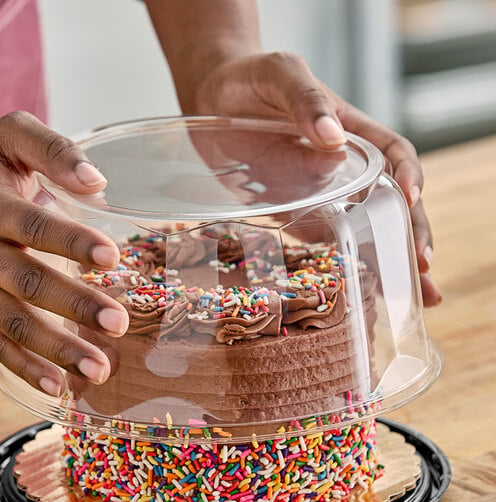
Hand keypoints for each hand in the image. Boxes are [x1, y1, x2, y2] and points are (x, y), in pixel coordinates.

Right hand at [0, 111, 128, 394]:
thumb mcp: (10, 135)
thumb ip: (54, 150)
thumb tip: (99, 182)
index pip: (36, 227)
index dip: (73, 242)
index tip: (113, 257)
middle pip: (28, 284)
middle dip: (75, 306)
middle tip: (119, 323)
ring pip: (14, 324)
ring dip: (58, 349)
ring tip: (100, 367)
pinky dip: (24, 367)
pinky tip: (56, 386)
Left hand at [193, 52, 441, 306]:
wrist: (212, 97)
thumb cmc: (252, 78)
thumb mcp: (281, 74)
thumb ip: (305, 99)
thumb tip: (333, 140)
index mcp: (350, 131)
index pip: (392, 155)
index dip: (407, 176)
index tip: (410, 199)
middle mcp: (341, 167)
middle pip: (387, 202)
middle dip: (409, 234)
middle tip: (423, 269)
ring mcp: (317, 192)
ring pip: (359, 227)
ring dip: (382, 259)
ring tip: (402, 293)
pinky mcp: (291, 211)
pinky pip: (318, 238)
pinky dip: (337, 263)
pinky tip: (352, 288)